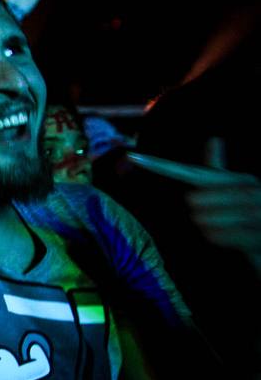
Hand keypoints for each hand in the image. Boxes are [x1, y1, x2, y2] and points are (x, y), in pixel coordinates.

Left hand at [128, 144, 260, 265]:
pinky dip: (219, 240)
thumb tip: (214, 138)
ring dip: (210, 229)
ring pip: (201, 221)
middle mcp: (248, 190)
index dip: (159, 165)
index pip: (191, 171)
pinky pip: (215, 237)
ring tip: (230, 228)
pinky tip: (234, 240)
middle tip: (221, 218)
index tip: (133, 157)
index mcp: (239, 179)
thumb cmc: (254, 212)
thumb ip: (219, 170)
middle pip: (192, 201)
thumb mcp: (238, 188)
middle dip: (200, 214)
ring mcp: (254, 212)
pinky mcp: (255, 235)